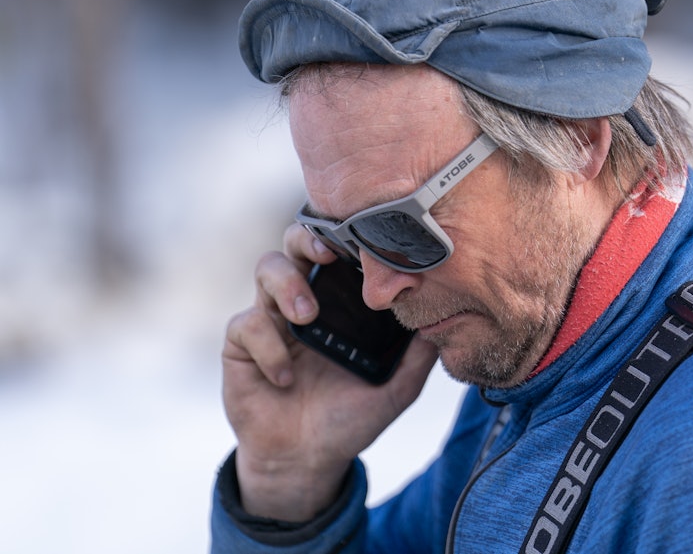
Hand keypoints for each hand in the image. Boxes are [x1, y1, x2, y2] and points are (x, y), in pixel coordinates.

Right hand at [221, 224, 438, 520]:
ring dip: (287, 285)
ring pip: (266, 269)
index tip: (366, 240)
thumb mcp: (395, 390)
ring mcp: (271, 318)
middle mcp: (305, 299)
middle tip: (326, 253)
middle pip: (296, 242)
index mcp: (341, 303)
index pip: (339, 251)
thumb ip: (418, 357)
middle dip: (308, 238)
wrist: (306, 461)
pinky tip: (286, 377)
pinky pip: (246, 324)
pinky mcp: (242, 344)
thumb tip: (445, 322)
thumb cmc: (349, 418)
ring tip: (306, 316)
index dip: (348, 237)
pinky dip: (268, 346)